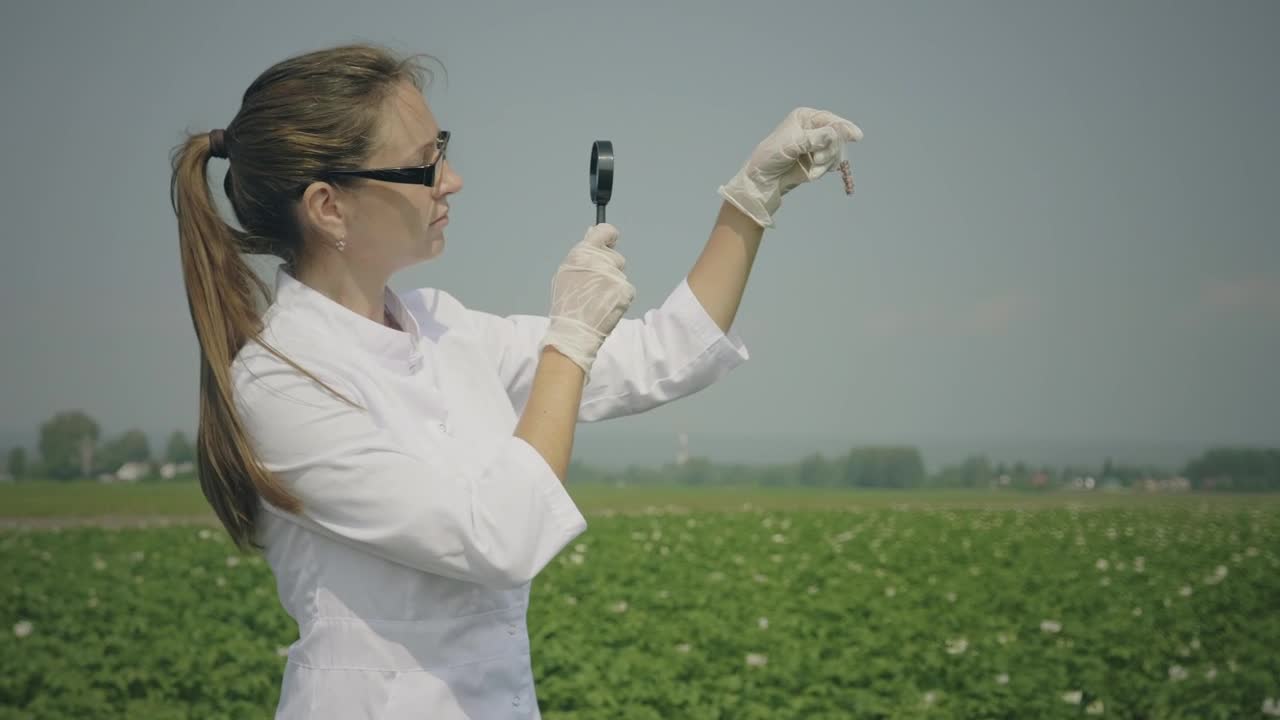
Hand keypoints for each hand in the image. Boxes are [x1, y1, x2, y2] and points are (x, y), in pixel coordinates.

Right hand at [538, 224, 635, 375]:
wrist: (574, 330)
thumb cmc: (567, 303)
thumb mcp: (566, 272)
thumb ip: (582, 253)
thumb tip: (593, 232)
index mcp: (582, 253)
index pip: (605, 231)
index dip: (609, 236)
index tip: (610, 242)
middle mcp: (599, 261)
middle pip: (615, 257)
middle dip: (609, 268)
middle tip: (596, 286)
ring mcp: (614, 276)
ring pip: (620, 275)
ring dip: (613, 285)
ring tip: (598, 299)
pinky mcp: (625, 290)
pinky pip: (627, 289)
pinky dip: (620, 297)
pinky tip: (606, 306)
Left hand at [717, 107, 862, 228]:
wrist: (762, 181)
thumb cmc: (770, 158)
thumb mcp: (791, 145)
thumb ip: (813, 138)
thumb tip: (833, 133)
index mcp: (805, 118)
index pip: (829, 120)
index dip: (843, 127)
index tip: (856, 136)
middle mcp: (813, 129)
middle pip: (837, 137)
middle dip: (829, 150)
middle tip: (817, 159)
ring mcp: (816, 145)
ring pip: (836, 152)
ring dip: (826, 163)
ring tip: (812, 170)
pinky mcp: (817, 161)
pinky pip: (831, 163)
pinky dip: (823, 170)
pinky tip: (812, 174)